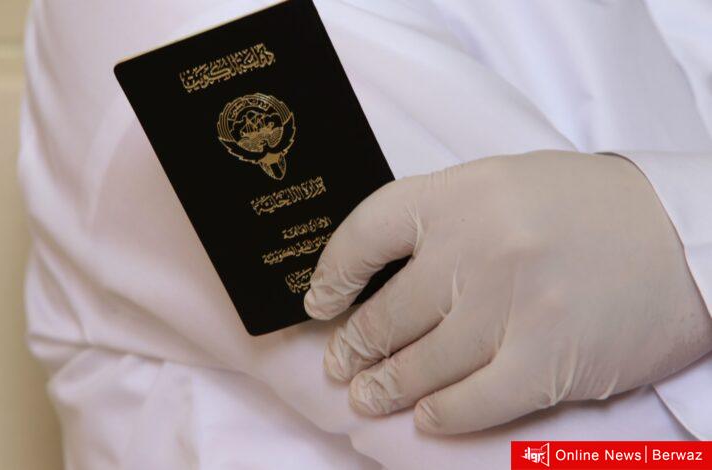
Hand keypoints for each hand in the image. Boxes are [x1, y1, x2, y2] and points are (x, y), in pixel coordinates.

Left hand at [304, 150, 711, 434]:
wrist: (681, 237)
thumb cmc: (586, 211)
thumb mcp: (503, 188)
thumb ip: (444, 222)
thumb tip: (382, 274)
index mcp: (461, 195)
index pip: (367, 232)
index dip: (332, 273)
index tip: (320, 301)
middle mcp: (477, 248)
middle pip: (387, 313)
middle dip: (354, 347)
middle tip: (340, 364)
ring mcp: (509, 307)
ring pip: (421, 365)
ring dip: (386, 387)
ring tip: (367, 396)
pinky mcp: (544, 361)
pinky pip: (470, 402)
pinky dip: (441, 415)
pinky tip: (427, 417)